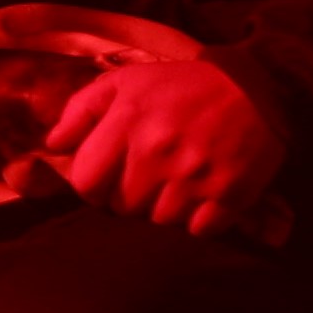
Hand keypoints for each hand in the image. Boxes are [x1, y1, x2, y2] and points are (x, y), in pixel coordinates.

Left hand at [42, 55, 289, 242]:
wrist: (258, 86)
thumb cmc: (182, 86)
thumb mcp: (126, 82)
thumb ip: (82, 110)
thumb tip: (54, 145)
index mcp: (128, 121)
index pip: (86, 183)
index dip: (93, 185)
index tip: (109, 177)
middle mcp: (157, 151)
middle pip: (122, 208)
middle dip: (130, 197)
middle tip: (150, 177)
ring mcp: (195, 175)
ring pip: (160, 221)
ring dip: (166, 208)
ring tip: (179, 182)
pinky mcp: (231, 193)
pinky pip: (199, 230)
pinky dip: (200, 220)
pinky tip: (205, 194)